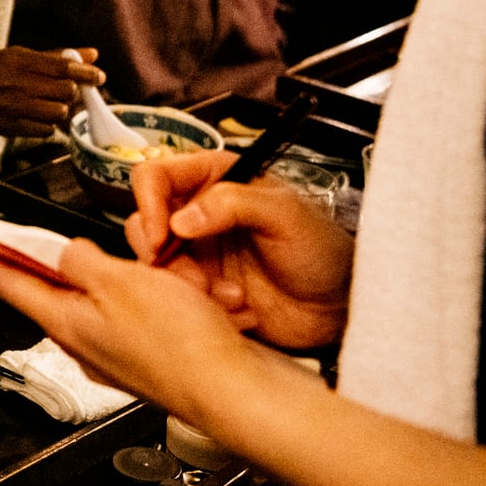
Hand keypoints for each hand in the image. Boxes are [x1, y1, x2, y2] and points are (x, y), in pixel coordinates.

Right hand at [0, 46, 104, 136]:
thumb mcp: (16, 57)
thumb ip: (54, 57)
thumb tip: (92, 55)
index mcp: (18, 59)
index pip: (63, 66)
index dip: (86, 72)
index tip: (99, 76)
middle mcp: (17, 82)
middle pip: (66, 90)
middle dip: (72, 91)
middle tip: (67, 91)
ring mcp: (15, 107)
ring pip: (60, 112)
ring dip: (61, 109)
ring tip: (51, 104)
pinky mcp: (13, 128)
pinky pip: (48, 130)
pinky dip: (49, 125)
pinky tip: (38, 117)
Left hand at [0, 233, 265, 418]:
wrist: (229, 390)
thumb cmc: (179, 346)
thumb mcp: (120, 281)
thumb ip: (82, 261)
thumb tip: (61, 251)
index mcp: (63, 321)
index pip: (2, 279)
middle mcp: (79, 341)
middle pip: (38, 290)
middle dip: (25, 259)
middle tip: (10, 233)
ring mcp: (109, 352)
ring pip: (82, 301)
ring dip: (82, 273)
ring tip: (85, 251)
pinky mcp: (140, 357)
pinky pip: (118, 314)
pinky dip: (121, 291)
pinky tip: (141, 281)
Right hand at [124, 151, 353, 350]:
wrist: (340, 307)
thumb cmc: (324, 250)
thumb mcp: (284, 214)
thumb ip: (233, 203)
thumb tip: (182, 218)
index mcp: (215, 179)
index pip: (157, 176)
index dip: (150, 203)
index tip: (163, 235)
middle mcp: (198, 214)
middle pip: (144, 223)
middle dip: (164, 256)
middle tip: (193, 277)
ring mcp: (197, 254)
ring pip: (156, 266)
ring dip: (186, 285)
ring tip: (229, 295)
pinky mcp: (202, 289)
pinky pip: (177, 298)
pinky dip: (204, 307)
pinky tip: (240, 309)